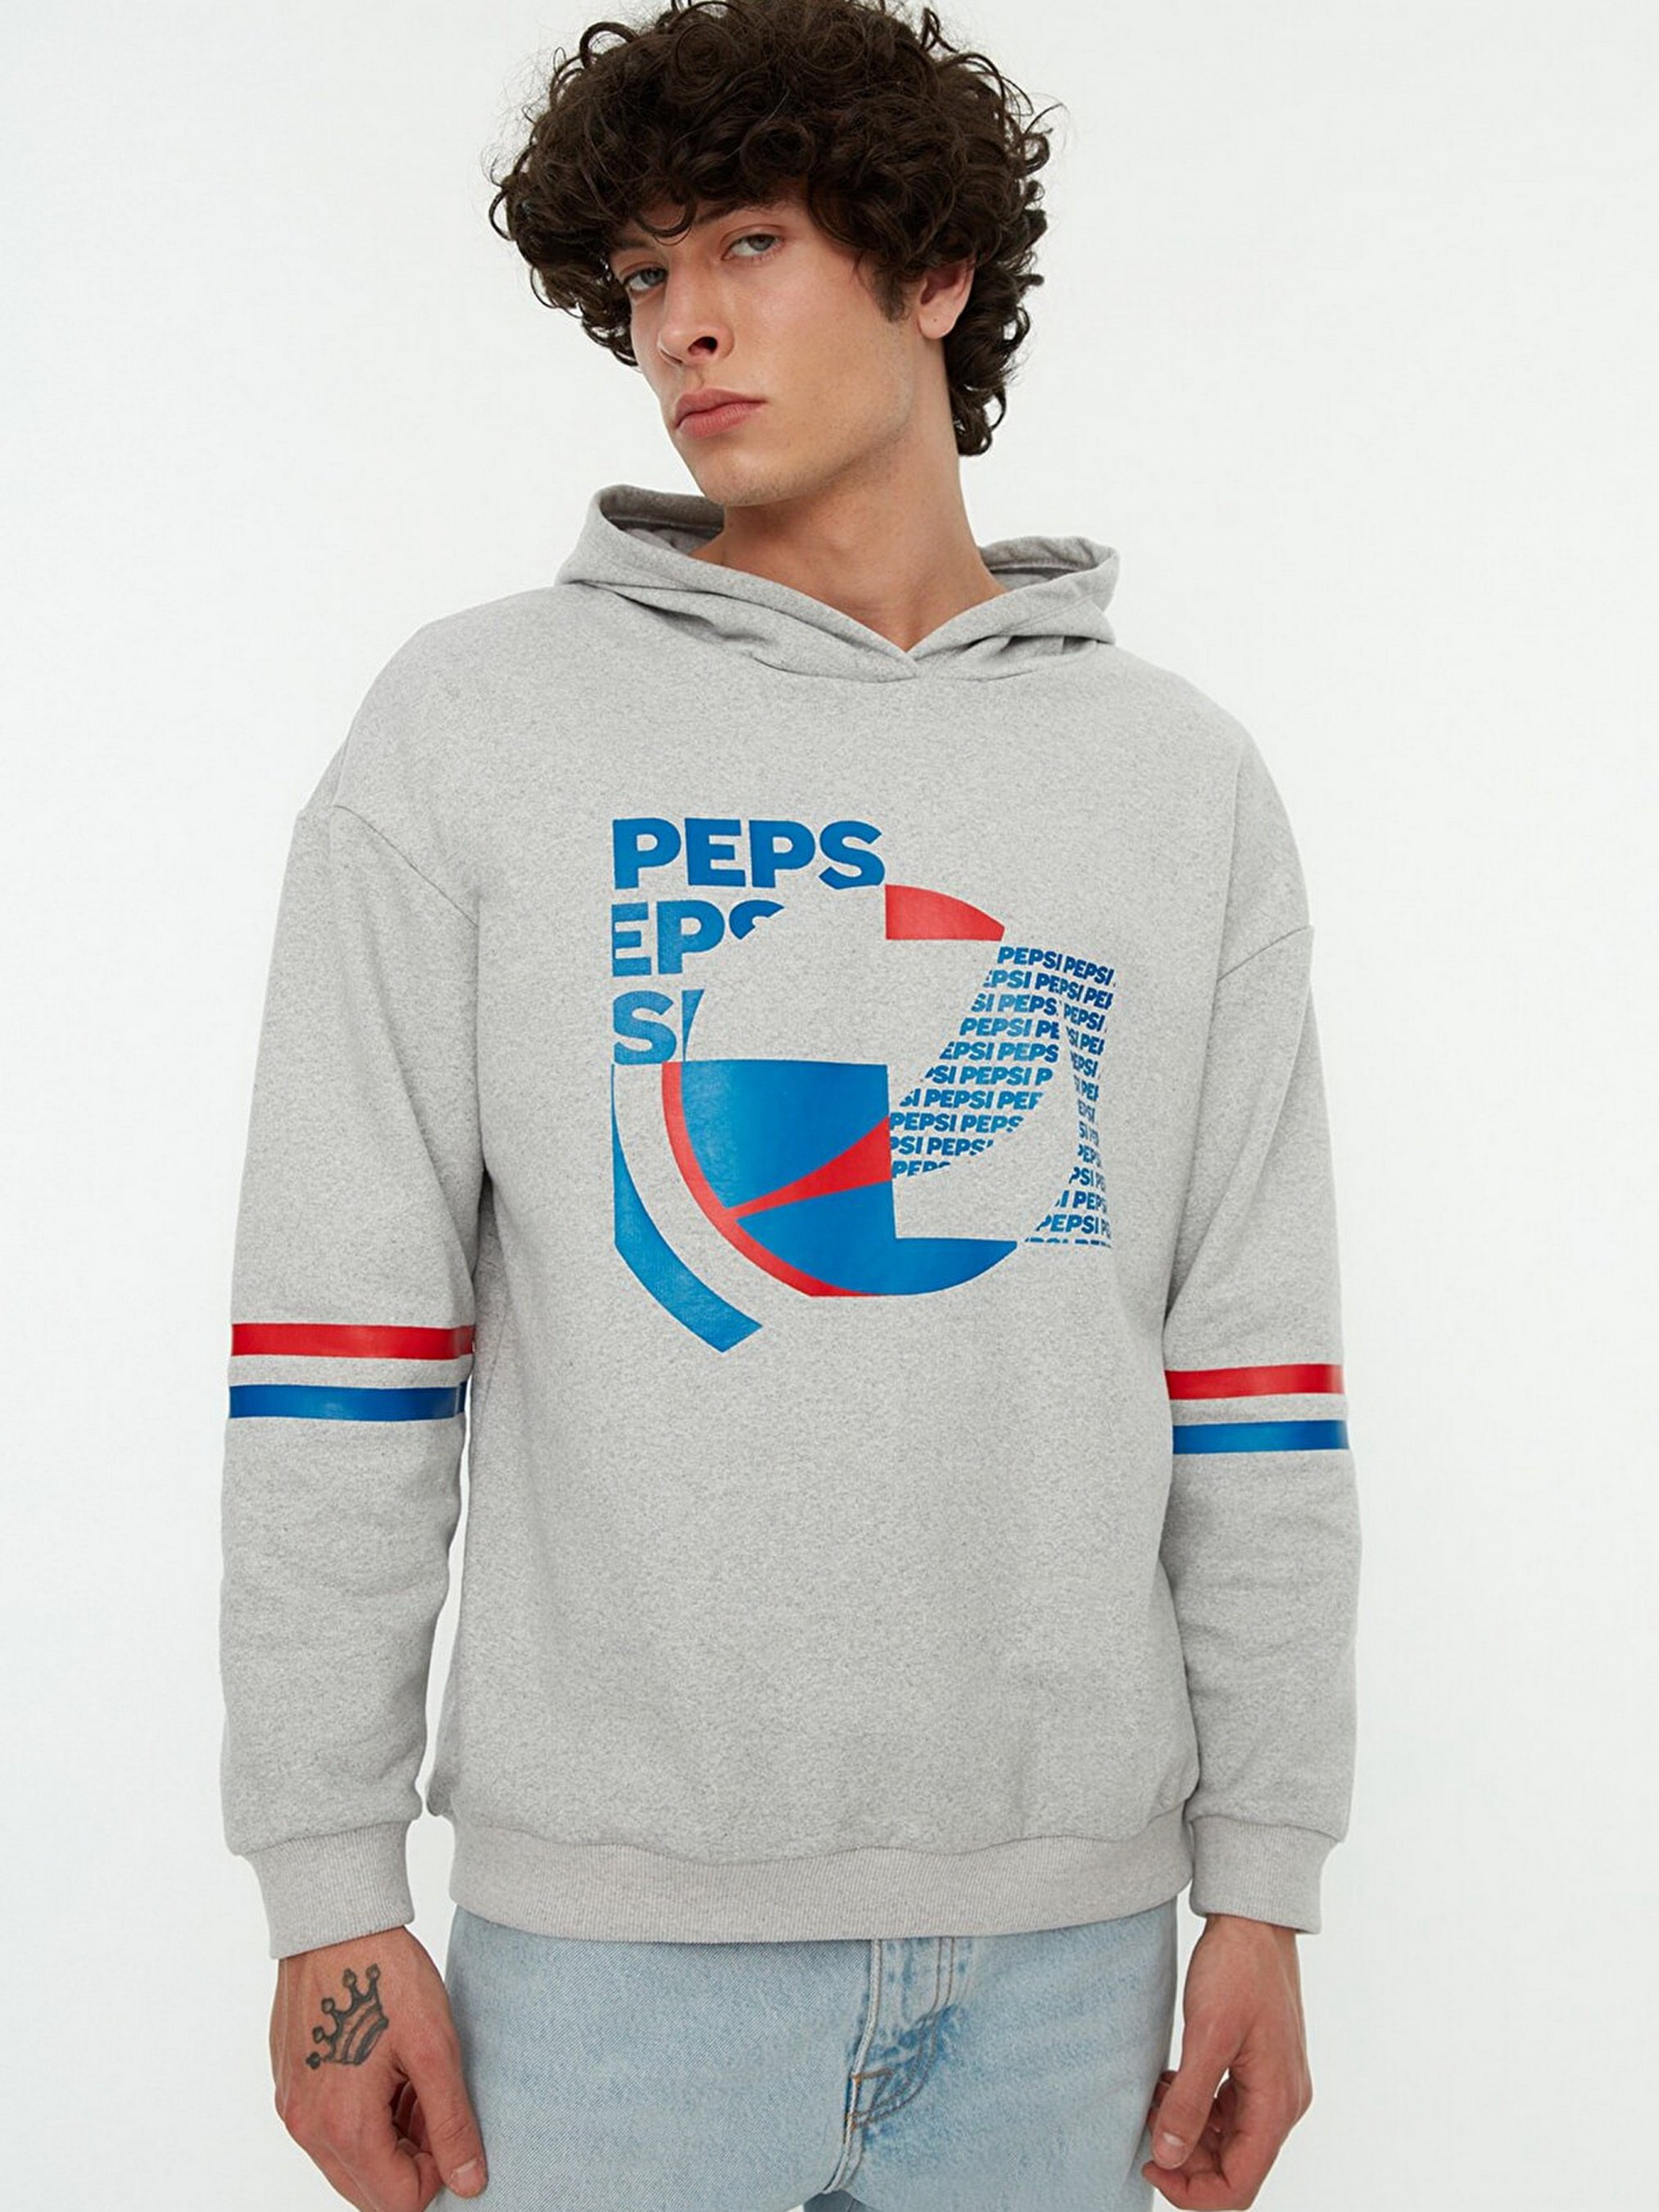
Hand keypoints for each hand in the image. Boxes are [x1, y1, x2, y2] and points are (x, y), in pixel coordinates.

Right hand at [270, 1924, 486, 2208]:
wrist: (333, 1922)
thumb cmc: (385, 1976)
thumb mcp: (434, 2048)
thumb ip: (451, 2123)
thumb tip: (469, 2182)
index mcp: (344, 2126)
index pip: (396, 2201)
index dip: (435, 2172)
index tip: (448, 2124)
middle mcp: (307, 2129)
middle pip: (368, 2189)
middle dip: (409, 2159)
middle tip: (432, 2100)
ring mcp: (293, 2108)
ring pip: (348, 2160)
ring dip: (387, 2138)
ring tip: (411, 2078)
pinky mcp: (288, 2085)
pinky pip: (327, 2129)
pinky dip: (360, 2116)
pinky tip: (384, 2068)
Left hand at [1141, 1913, 1311, 2206]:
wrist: (1253, 1920)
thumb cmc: (1237, 1969)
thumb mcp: (1206, 2035)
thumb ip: (1189, 2101)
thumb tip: (1169, 2156)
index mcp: (1277, 2103)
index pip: (1240, 2184)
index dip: (1193, 2192)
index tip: (1152, 2166)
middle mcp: (1282, 2102)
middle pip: (1235, 2165)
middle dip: (1187, 2159)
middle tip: (1146, 2129)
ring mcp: (1273, 2084)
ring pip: (1229, 2139)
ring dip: (1189, 2130)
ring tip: (1153, 2100)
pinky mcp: (1259, 2066)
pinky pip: (1228, 2108)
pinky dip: (1196, 2105)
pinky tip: (1169, 2084)